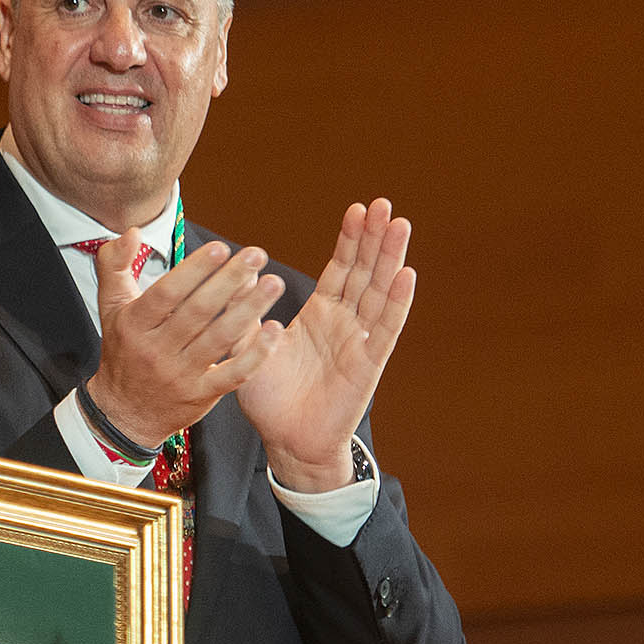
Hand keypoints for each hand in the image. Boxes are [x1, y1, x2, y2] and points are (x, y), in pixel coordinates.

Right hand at [82, 236, 286, 451]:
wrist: (124, 413)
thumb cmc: (123, 351)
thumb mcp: (110, 307)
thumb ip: (114, 265)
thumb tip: (132, 232)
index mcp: (135, 325)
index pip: (168, 293)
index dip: (196, 269)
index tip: (221, 248)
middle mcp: (157, 349)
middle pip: (198, 312)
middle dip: (230, 281)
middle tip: (257, 255)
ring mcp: (180, 374)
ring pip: (220, 338)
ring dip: (250, 309)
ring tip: (274, 283)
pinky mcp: (202, 395)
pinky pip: (233, 374)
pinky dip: (256, 354)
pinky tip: (274, 330)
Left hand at [235, 200, 415, 490]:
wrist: (287, 440)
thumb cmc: (269, 398)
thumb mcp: (248, 346)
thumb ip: (243, 312)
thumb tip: (236, 273)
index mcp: (320, 316)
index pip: (340, 269)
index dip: (350, 240)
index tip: (357, 208)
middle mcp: (345, 323)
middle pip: (365, 272)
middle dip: (374, 238)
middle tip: (383, 204)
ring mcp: (361, 341)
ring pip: (380, 292)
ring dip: (390, 258)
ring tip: (399, 225)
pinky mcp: (369, 363)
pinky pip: (387, 328)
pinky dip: (398, 301)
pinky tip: (407, 274)